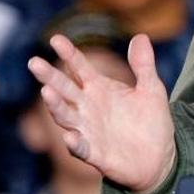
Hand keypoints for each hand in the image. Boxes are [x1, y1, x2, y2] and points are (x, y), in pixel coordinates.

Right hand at [27, 34, 175, 193]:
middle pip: (64, 89)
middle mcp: (88, 107)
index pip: (79, 67)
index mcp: (99, 89)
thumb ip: (144, 66)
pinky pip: (81, 148)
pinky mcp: (95, 154)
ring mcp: (88, 130)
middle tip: (34, 62)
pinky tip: (71, 136)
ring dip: (55, 106)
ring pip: (66, 116)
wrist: (159, 157)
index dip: (69, 54)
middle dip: (50, 77)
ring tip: (46, 92)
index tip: (56, 39)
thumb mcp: (152, 90)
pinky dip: (75, 143)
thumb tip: (140, 36)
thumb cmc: (151, 121)